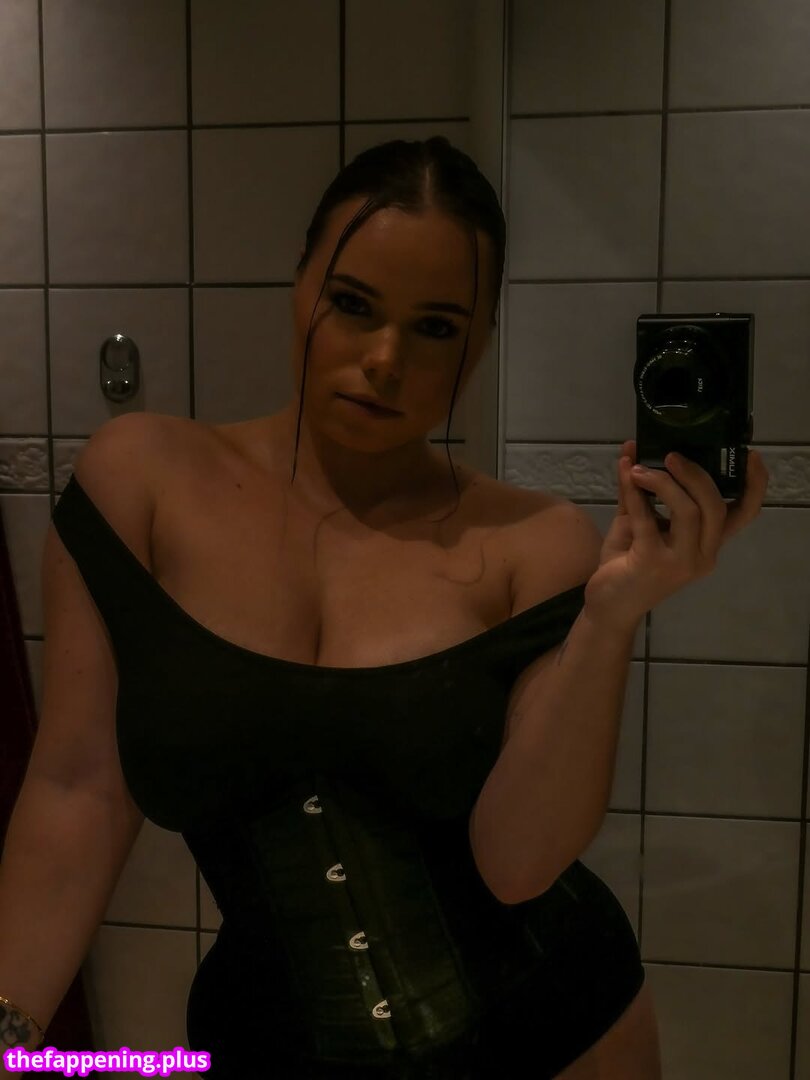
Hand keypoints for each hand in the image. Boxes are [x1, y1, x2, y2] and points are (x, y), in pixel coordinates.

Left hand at [583, 441, 769, 630]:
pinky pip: (647, 520)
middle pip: (715, 507)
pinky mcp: (652, 563)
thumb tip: (633, 448)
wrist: (608, 604)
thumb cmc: (627, 564)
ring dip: (664, 483)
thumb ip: (640, 488)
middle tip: (670, 455)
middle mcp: (703, 555)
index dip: (753, 485)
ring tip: (638, 469)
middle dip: (695, 474)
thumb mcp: (638, 521)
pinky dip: (635, 494)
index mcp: (707, 543)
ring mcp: (680, 562)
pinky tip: (625, 478)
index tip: (750, 455)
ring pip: (689, 512)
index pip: (743, 514)